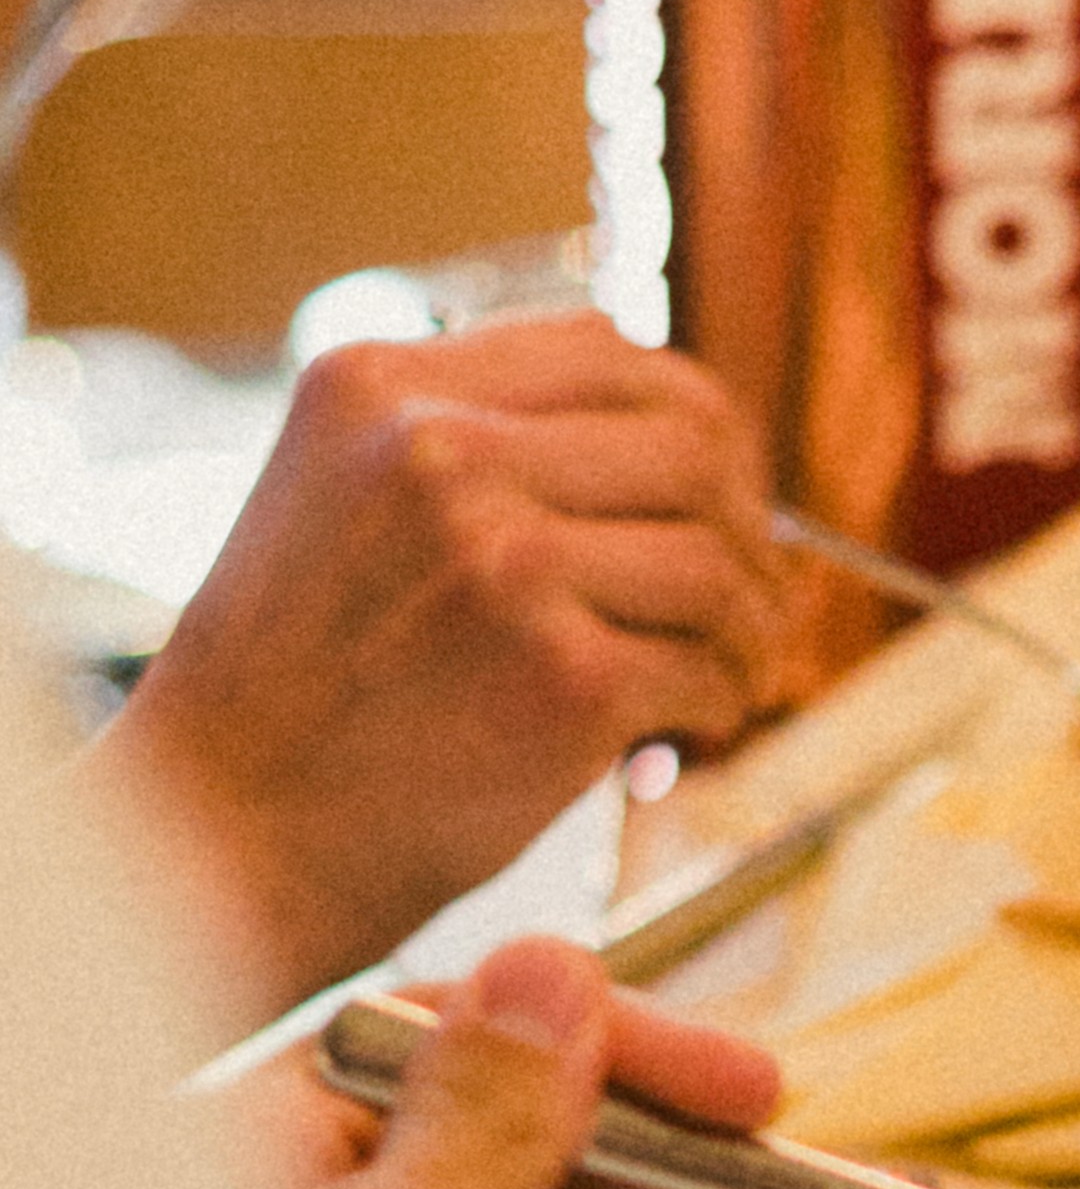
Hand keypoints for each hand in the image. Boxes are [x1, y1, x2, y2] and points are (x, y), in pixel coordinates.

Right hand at [104, 314, 783, 1015]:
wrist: (222, 836)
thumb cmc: (295, 690)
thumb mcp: (338, 497)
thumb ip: (468, 443)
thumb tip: (674, 436)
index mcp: (380, 385)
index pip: (608, 352)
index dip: (691, 426)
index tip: (712, 497)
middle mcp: (440, 450)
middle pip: (691, 442)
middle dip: (744, 527)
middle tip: (741, 599)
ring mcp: (505, 560)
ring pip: (716, 560)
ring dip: (748, 628)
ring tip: (727, 676)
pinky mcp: (562, 677)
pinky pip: (708, 668)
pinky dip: (719, 705)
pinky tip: (681, 734)